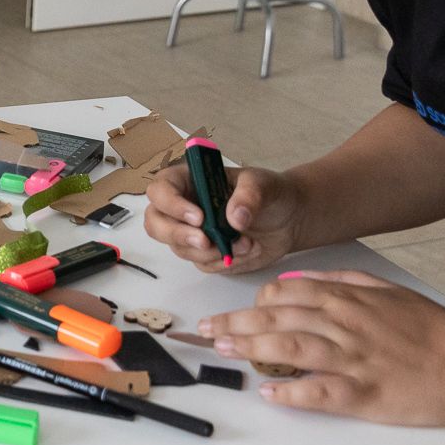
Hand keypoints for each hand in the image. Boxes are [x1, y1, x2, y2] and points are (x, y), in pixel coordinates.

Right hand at [143, 161, 302, 272]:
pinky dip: (225, 261)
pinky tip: (248, 250)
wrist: (288, 219)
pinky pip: (203, 264)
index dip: (171, 204)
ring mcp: (191, 232)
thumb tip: (235, 217)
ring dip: (213, 251)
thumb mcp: (263, 184)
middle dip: (178, 235)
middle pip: (155, 224)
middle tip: (206, 242)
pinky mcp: (204, 254)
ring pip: (180, 248)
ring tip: (247, 243)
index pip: (161, 190)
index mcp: (188, 180)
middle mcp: (182, 207)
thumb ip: (249, 196)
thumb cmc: (270, 193)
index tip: (199, 217)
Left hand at [201, 270, 444, 425]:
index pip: (287, 294)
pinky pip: (321, 392)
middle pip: (279, 320)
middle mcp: (346, 326)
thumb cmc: (432, 330)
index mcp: (349, 300)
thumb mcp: (387, 291)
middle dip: (238, 323)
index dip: (254, 302)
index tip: (233, 311)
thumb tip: (300, 280)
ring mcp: (355, 360)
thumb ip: (343, 282)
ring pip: (292, 349)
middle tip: (209, 330)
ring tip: (226, 350)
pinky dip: (292, 393)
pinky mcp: (366, 394)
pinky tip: (270, 394)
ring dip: (253, 349)